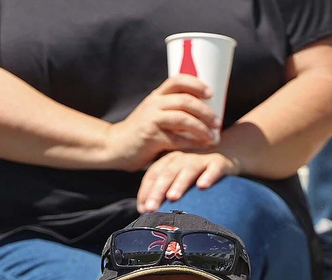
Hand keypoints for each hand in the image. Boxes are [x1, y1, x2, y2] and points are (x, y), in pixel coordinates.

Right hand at [101, 76, 220, 171]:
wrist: (114, 147)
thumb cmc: (139, 132)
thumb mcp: (152, 113)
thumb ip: (171, 110)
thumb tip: (201, 112)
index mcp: (156, 95)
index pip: (177, 80)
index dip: (196, 83)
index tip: (211, 93)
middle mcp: (154, 104)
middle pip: (185, 100)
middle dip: (206, 111)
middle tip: (217, 122)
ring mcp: (151, 120)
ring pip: (183, 118)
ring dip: (201, 127)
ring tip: (212, 136)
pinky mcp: (151, 137)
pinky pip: (176, 138)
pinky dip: (192, 143)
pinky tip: (201, 146)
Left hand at [137, 151, 238, 211]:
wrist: (227, 155)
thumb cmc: (196, 174)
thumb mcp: (178, 179)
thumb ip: (162, 191)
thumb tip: (144, 211)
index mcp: (168, 161)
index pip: (152, 175)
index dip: (146, 192)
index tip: (143, 210)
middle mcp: (182, 158)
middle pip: (166, 174)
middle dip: (157, 192)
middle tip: (151, 209)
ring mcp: (200, 159)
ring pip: (187, 171)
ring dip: (179, 184)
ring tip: (172, 198)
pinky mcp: (219, 162)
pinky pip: (213, 168)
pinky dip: (208, 176)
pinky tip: (203, 186)